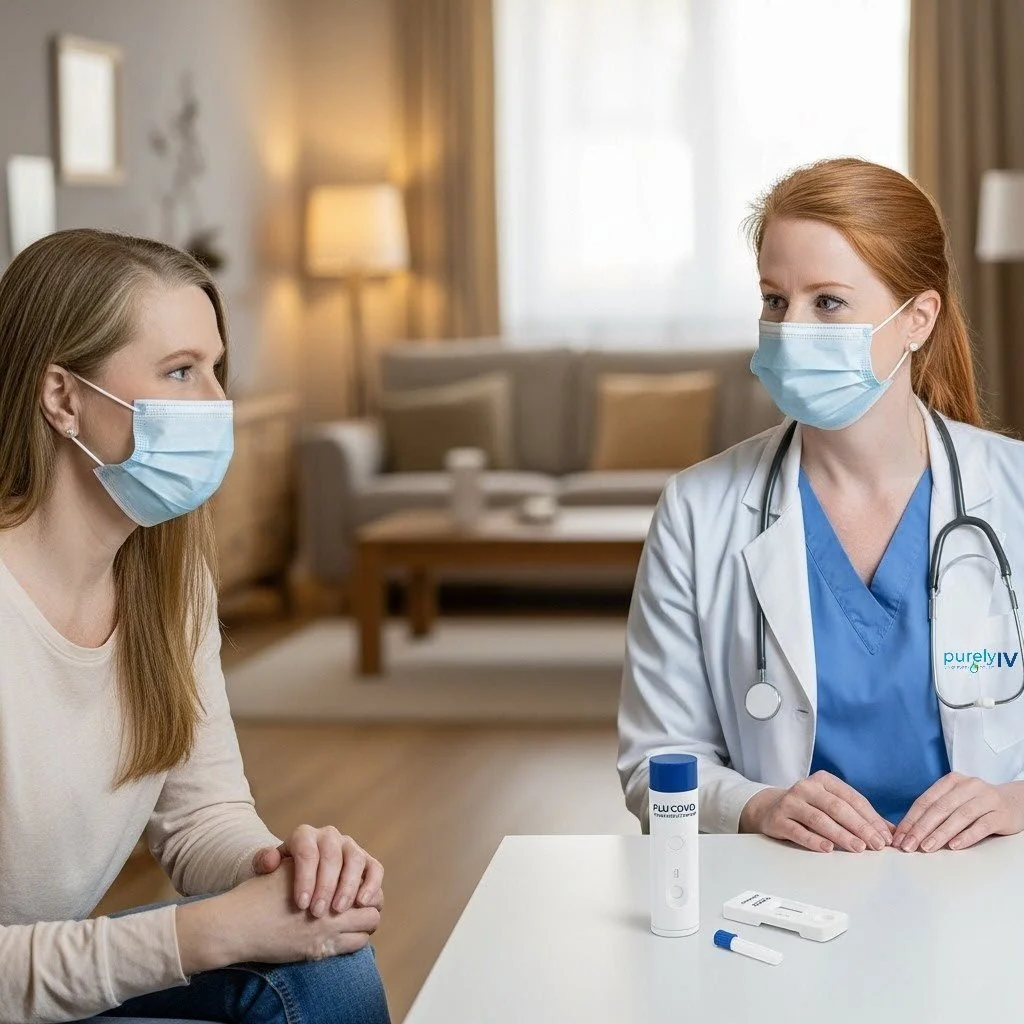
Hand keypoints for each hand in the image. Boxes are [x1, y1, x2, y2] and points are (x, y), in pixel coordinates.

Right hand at [177, 860, 379, 973]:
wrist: (236, 926)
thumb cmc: (257, 894)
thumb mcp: (285, 867)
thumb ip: (311, 863)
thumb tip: (338, 862)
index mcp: (324, 868)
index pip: (365, 869)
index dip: (365, 880)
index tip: (360, 888)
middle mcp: (330, 894)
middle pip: (373, 897)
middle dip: (371, 903)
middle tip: (364, 907)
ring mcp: (328, 923)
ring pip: (370, 921)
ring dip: (366, 922)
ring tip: (357, 924)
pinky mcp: (320, 948)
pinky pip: (357, 944)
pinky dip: (356, 940)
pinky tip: (345, 938)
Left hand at [253, 825, 383, 917]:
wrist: (299, 881)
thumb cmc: (280, 879)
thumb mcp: (267, 871)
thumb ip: (264, 862)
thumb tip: (270, 861)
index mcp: (304, 836)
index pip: (307, 851)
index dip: (305, 877)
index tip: (300, 904)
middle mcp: (329, 836)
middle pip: (332, 855)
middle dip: (326, 885)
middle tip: (318, 912)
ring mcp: (350, 847)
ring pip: (355, 859)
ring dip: (349, 885)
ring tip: (339, 909)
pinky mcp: (366, 861)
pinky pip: (375, 868)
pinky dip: (372, 884)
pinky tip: (362, 903)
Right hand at [739, 771, 892, 852]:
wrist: (770, 808)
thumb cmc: (810, 809)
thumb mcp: (833, 805)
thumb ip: (861, 816)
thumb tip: (892, 832)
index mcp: (824, 780)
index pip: (853, 799)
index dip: (871, 818)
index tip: (886, 837)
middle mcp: (806, 787)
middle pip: (837, 808)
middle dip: (860, 827)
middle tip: (876, 845)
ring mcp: (790, 802)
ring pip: (819, 819)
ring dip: (841, 835)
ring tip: (858, 848)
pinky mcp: (778, 819)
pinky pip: (798, 831)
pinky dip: (814, 840)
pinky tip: (828, 848)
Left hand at [892, 774, 1023, 851]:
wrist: (1014, 802)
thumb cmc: (977, 804)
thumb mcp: (956, 800)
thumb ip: (936, 811)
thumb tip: (908, 831)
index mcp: (951, 781)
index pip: (925, 801)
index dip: (910, 819)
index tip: (899, 837)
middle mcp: (968, 786)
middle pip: (940, 808)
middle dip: (921, 828)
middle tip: (908, 845)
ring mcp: (986, 799)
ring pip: (959, 816)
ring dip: (940, 833)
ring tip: (927, 847)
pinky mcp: (1000, 814)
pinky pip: (981, 826)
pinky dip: (967, 836)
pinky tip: (954, 846)